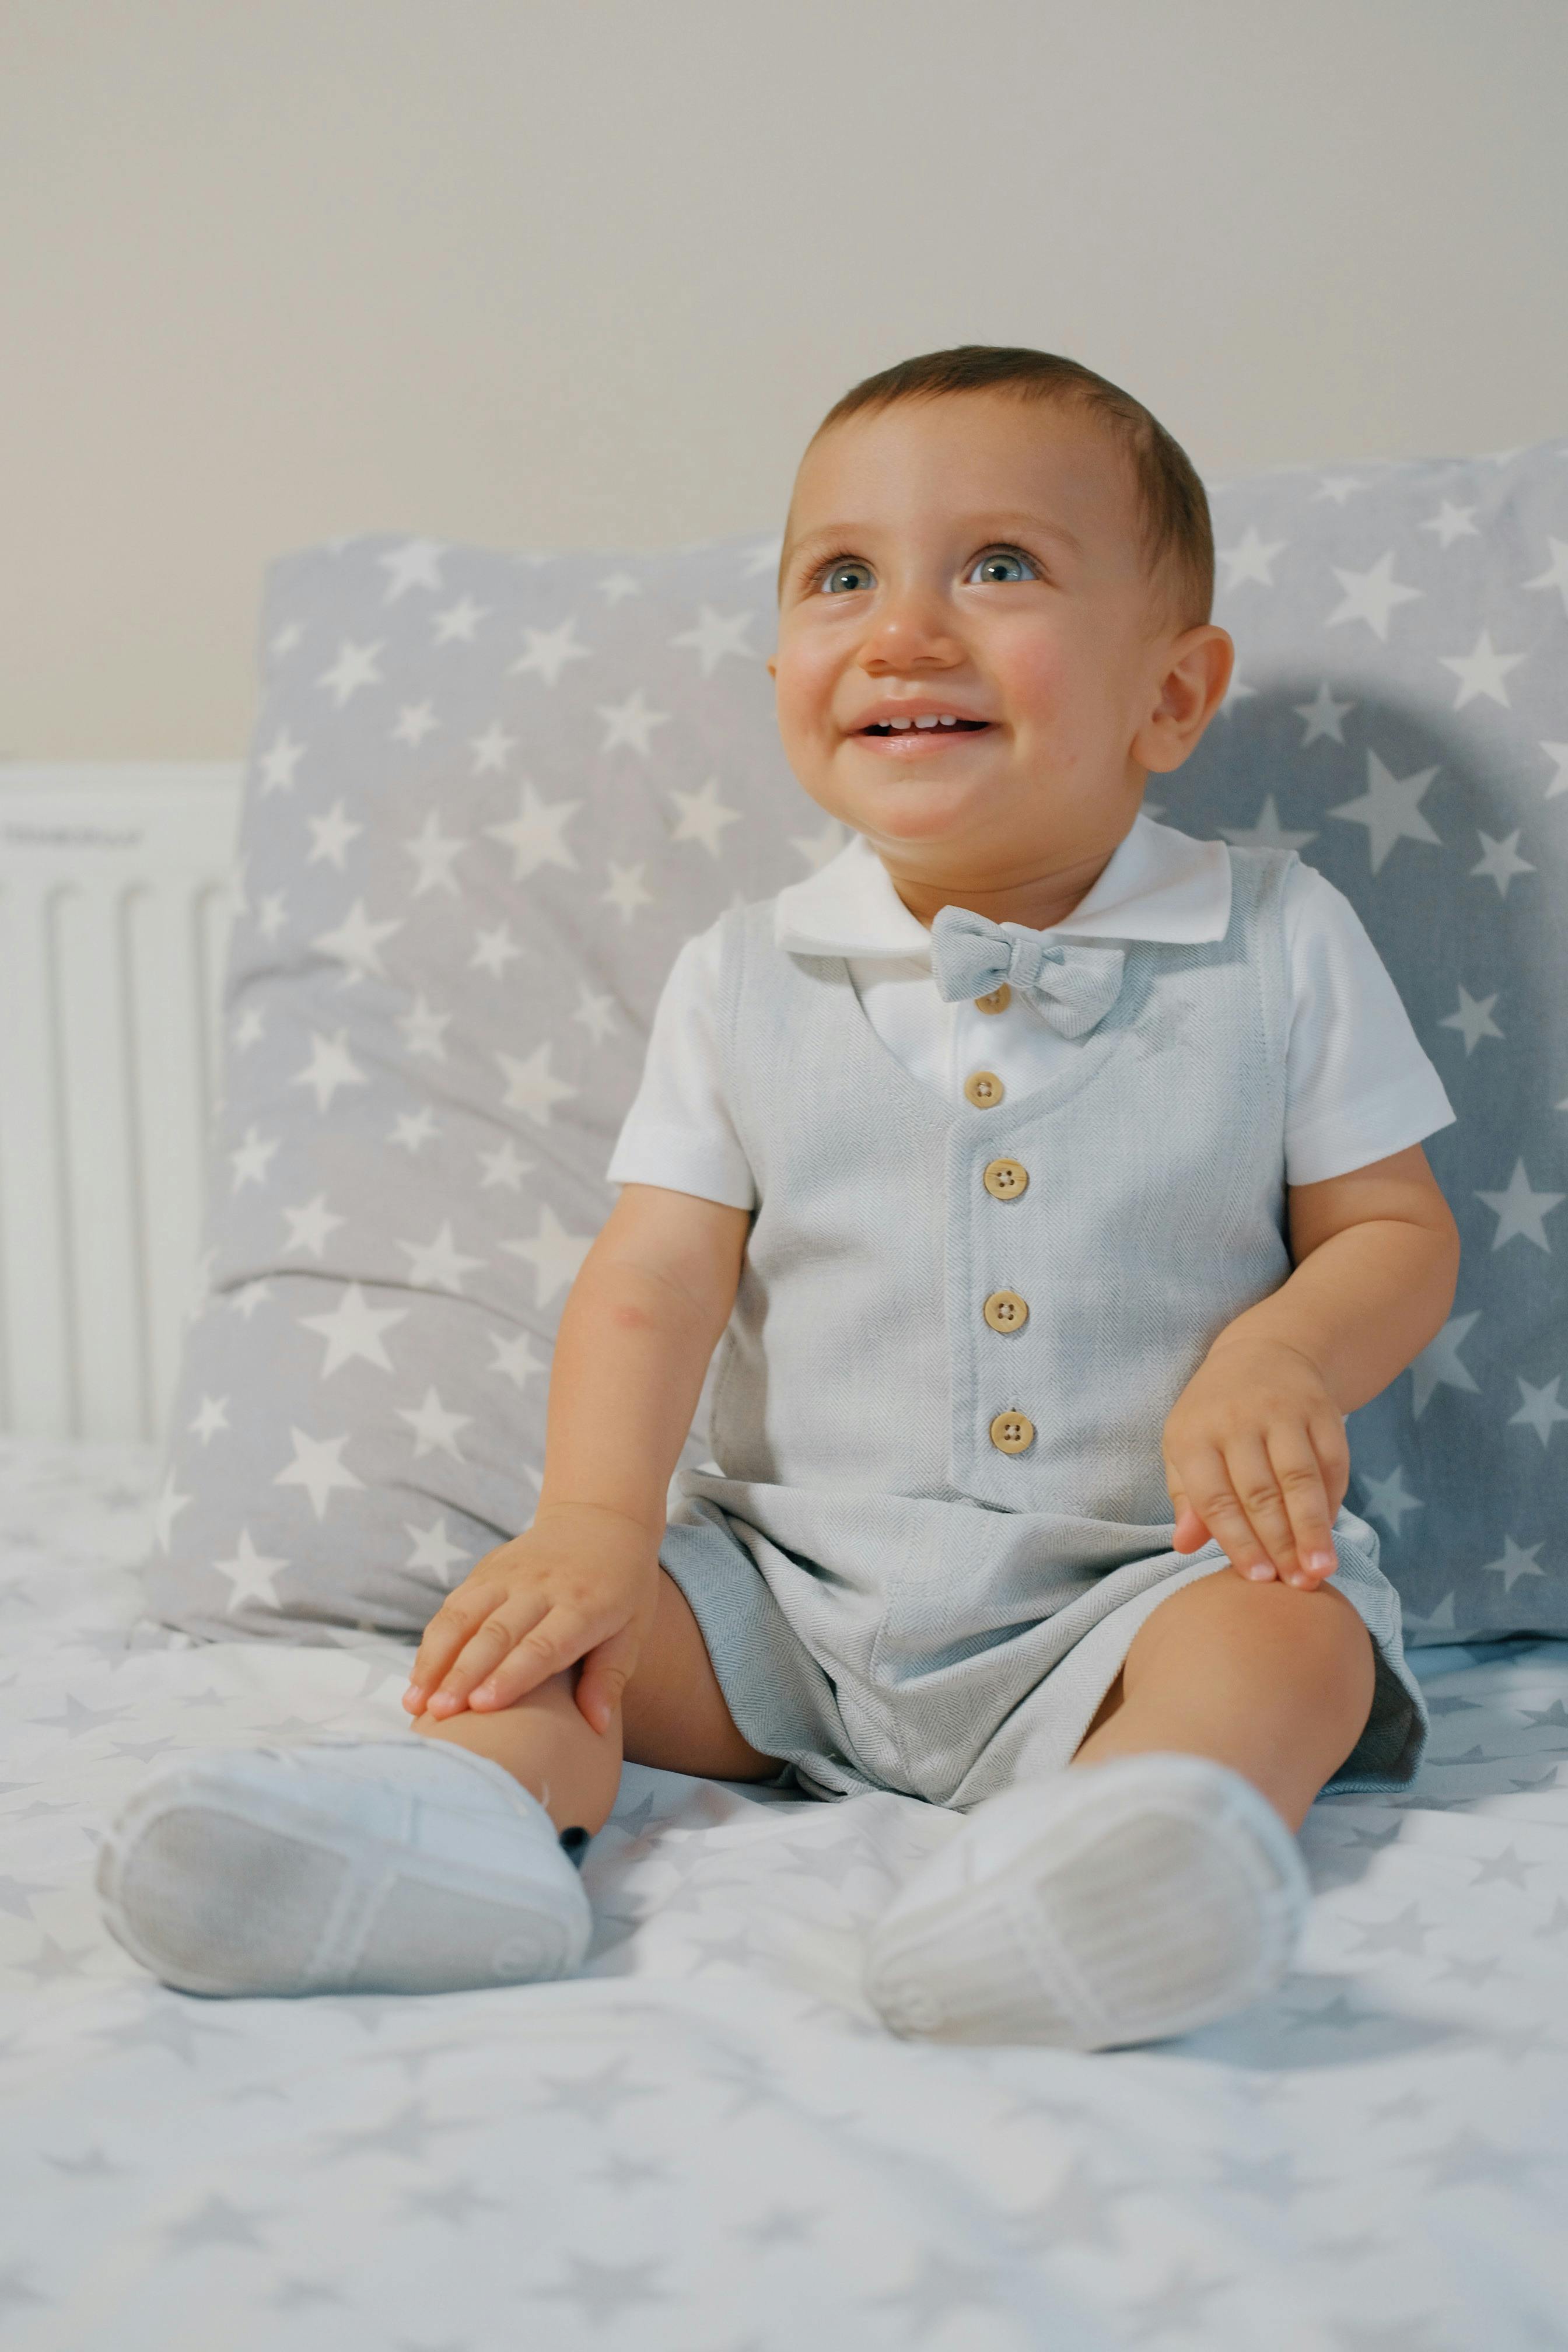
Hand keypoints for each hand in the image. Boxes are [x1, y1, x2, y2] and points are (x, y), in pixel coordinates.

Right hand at [401, 1503, 661, 1733]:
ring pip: (464, 1616)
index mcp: (584, 1604)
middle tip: (440, 1714)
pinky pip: (453, 1606)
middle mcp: (542, 1587)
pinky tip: (419, 1678)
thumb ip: (610, 1676)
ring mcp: (509, 1574)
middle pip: (496, 1633)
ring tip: (416, 1701)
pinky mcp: (486, 1569)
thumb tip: (597, 1727)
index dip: (512, 1674)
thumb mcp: (633, 1628)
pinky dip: (432, 1642)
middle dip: (464, 1674)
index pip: (543, 1643)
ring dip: (436, 1659)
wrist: (600, 1518)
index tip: (483, 1706)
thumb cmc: (622, 1586)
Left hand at [1161, 1336, 1348, 1588]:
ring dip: (1312, 1529)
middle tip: (1296, 1586)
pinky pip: (1331, 1462)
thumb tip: (1183, 1545)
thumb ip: (1187, 1498)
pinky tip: (1329, 1532)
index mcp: (1194, 1435)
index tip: (1258, 1580)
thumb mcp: (1185, 1449)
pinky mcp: (1320, 1410)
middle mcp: (1237, 1421)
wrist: (1263, 1352)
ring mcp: (1282, 1413)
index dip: (1238, 1541)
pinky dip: (1332, 1501)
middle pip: (1261, 1493)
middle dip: (1280, 1544)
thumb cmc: (1213, 1417)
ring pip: (1300, 1480)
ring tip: (1321, 1570)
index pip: (1216, 1498)